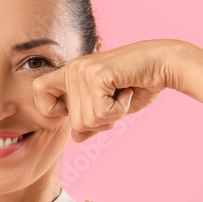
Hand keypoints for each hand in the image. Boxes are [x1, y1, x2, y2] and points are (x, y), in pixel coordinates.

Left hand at [31, 39, 187, 141]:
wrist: (164, 64)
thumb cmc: (140, 84)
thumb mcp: (112, 108)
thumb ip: (92, 120)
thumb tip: (76, 137)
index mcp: (71, 73)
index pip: (39, 91)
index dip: (50, 109)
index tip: (76, 110)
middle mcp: (73, 68)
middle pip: (74, 122)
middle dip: (100, 121)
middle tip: (117, 100)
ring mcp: (83, 70)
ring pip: (88, 120)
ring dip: (112, 115)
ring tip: (123, 93)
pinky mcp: (97, 74)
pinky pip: (103, 112)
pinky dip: (120, 109)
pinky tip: (128, 90)